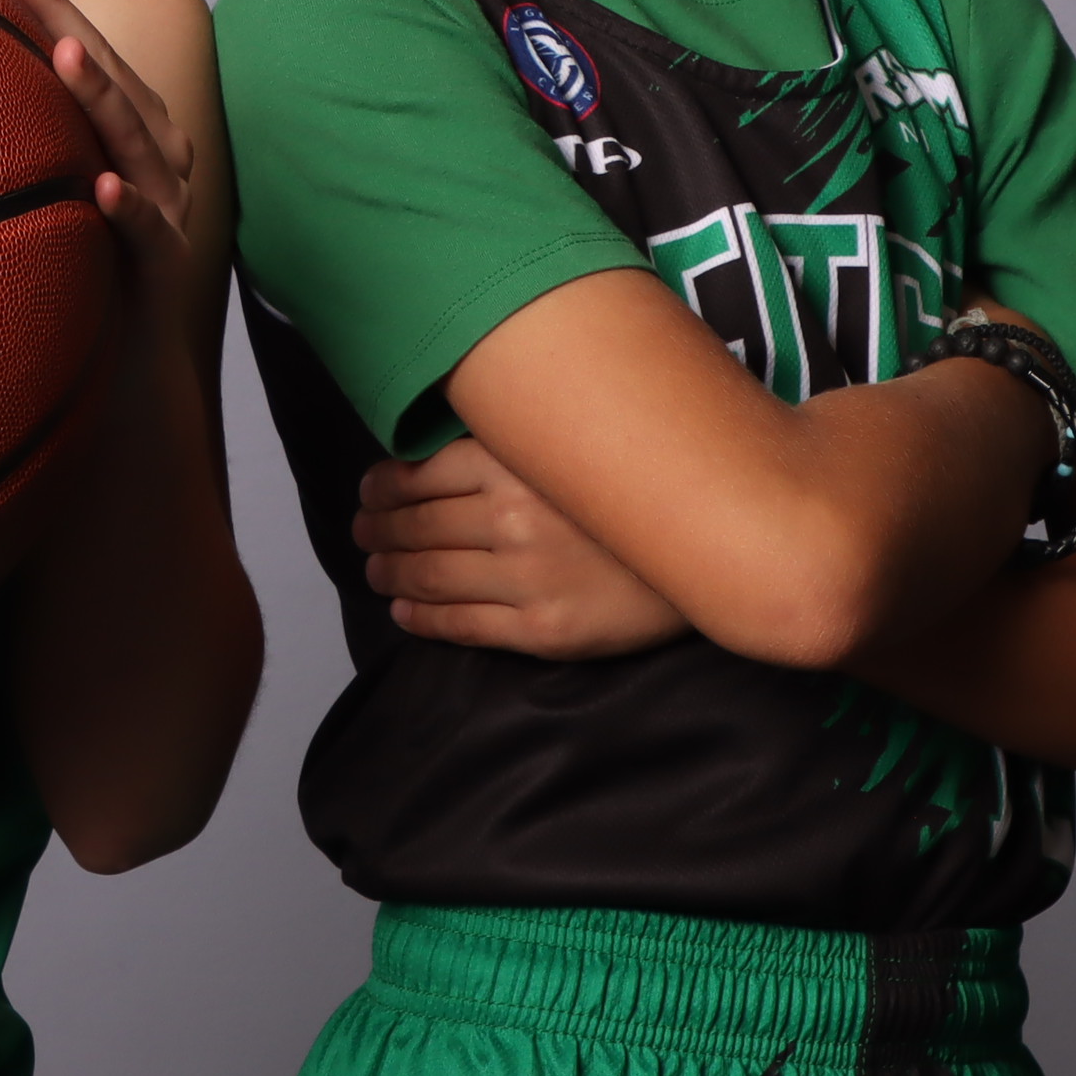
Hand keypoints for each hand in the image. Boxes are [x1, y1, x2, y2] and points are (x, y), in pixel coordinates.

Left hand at [0, 0, 199, 350]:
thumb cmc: (79, 266)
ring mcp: (165, 208)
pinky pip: (147, 232)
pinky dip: (128, 208)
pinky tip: (102, 188)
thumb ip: (18, 139)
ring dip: (103, 97)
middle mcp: (154, 158)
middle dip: (62, 20)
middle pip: (110, 75)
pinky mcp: (164, 265)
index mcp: (127, 131)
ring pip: (136, 141)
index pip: (84, 50)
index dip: (43, 2)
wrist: (129, 368)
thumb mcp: (45, 190)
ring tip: (66, 58)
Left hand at [356, 439, 690, 657]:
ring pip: (430, 576)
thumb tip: (442, 446)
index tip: (369, 490)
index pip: (419, 475)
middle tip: (362, 532)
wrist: (712, 557)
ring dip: (391, 573)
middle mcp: (513, 520)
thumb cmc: (637, 498)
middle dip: (378, 531)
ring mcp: (526, 579)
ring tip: (375, 570)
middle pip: (417, 526)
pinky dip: (422, 619)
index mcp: (516, 466)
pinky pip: (462, 625)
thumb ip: (513, 446)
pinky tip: (404, 613)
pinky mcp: (542, 630)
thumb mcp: (574, 450)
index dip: (382, 486)